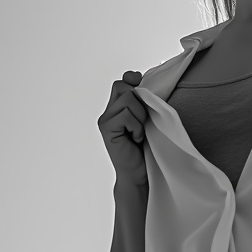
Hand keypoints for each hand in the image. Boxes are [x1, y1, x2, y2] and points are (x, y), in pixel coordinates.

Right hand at [97, 70, 147, 185]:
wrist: (139, 174)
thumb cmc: (145, 148)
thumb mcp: (146, 119)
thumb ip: (141, 101)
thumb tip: (137, 77)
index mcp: (117, 108)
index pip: (121, 82)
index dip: (132, 80)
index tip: (141, 90)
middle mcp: (108, 112)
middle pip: (122, 86)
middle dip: (139, 101)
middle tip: (142, 121)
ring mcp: (105, 120)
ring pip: (127, 98)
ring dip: (140, 116)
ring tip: (139, 132)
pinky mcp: (107, 129)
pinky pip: (126, 114)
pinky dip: (136, 126)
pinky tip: (135, 139)